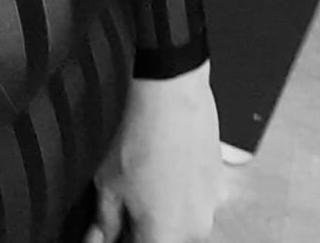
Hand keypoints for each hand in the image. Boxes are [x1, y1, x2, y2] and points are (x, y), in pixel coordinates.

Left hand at [82, 59, 228, 242]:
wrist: (170, 91)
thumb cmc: (140, 133)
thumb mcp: (108, 182)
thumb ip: (105, 221)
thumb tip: (99, 239)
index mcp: (167, 236)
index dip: (123, 237)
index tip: (114, 228)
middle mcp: (197, 229)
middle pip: (165, 237)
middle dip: (144, 225)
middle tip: (126, 198)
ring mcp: (213, 205)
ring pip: (182, 218)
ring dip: (164, 207)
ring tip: (146, 173)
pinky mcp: (221, 182)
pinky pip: (197, 196)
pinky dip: (181, 187)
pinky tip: (165, 162)